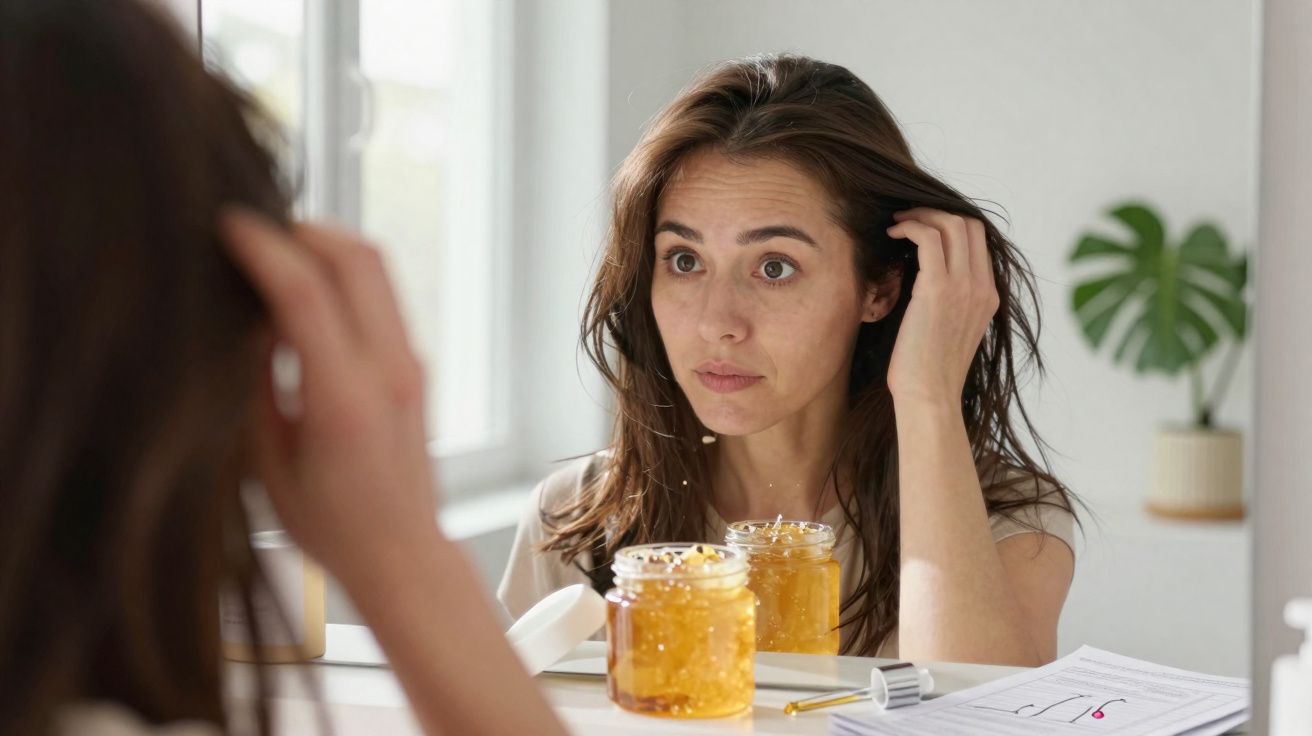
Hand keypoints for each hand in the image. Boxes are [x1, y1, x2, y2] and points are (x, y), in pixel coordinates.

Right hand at [220, 208, 438, 582]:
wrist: (403, 553)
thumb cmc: (330, 525)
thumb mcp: (269, 464)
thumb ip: (258, 386)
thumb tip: (251, 319)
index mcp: (346, 400)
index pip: (306, 294)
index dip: (263, 248)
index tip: (227, 222)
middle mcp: (389, 371)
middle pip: (358, 259)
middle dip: (302, 228)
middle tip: (255, 228)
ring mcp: (411, 365)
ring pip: (378, 269)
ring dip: (327, 245)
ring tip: (277, 250)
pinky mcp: (416, 366)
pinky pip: (382, 296)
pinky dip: (344, 274)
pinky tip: (306, 288)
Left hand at [885, 208, 999, 407]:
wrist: (929, 397)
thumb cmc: (928, 370)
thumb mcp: (948, 329)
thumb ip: (947, 301)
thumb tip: (922, 275)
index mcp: (988, 295)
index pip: (978, 239)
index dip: (950, 222)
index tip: (922, 226)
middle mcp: (981, 287)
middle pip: (969, 224)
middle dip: (935, 211)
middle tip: (906, 218)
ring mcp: (963, 287)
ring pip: (951, 224)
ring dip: (921, 215)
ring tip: (897, 224)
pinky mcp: (938, 290)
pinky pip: (929, 238)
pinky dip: (910, 227)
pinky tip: (893, 235)